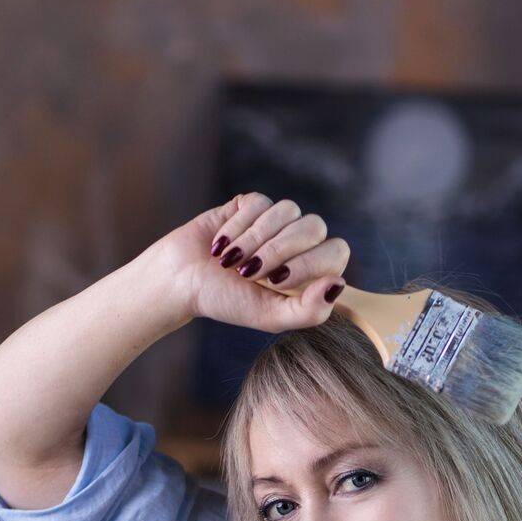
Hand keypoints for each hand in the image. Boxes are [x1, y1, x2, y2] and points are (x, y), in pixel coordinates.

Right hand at [162, 192, 350, 332]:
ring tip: (230, 262)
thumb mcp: (270, 316)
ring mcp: (277, 221)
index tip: (276, 282)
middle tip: (249, 273)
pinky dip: (237, 227)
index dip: (309, 263)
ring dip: (255, 240)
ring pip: (288, 210)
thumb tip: (339, 284)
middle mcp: (299, 243)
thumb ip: (310, 311)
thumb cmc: (228, 302)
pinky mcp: (252, 204)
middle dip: (279, 250)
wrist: (183, 280)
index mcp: (312, 270)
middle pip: (314, 226)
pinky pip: (258, 203)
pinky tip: (220, 245)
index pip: (336, 251)